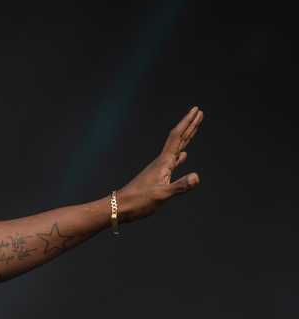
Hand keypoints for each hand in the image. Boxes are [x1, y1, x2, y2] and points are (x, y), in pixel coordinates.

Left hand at [117, 105, 203, 221]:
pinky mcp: (157, 177)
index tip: (196, 110)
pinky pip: (172, 162)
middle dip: (189, 125)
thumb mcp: (161, 195)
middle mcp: (161, 162)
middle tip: (198, 112)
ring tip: (193, 129)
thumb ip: (180, 186)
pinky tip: (183, 156)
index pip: (178, 137)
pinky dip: (180, 157)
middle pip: (178, 139)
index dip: (188, 123)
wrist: (119, 208)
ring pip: (176, 149)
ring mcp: (159, 169)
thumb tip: (196, 177)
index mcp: (164, 163)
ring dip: (186, 138)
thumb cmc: (138, 201)